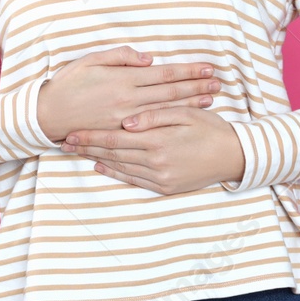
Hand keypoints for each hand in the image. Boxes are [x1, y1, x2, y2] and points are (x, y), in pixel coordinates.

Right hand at [37, 46, 221, 144]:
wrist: (48, 114)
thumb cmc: (69, 83)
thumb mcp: (91, 60)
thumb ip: (121, 56)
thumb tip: (148, 58)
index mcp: (124, 80)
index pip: (165, 74)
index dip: (188, 71)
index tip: (208, 68)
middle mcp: (129, 100)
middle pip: (171, 92)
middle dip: (197, 87)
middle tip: (219, 83)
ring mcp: (127, 120)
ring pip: (166, 111)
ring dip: (190, 104)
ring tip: (210, 100)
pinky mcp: (121, 133)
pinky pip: (152, 129)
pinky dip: (170, 123)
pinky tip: (184, 120)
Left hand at [60, 103, 245, 194]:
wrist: (234, 157)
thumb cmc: (211, 129)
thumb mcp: (186, 114)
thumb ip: (155, 116)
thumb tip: (127, 123)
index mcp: (159, 139)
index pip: (115, 138)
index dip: (91, 135)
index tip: (71, 132)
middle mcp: (156, 161)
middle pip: (113, 153)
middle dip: (87, 147)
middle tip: (65, 143)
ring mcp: (160, 177)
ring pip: (120, 167)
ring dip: (96, 159)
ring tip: (77, 153)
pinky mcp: (165, 187)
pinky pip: (133, 181)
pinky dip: (115, 174)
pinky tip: (101, 167)